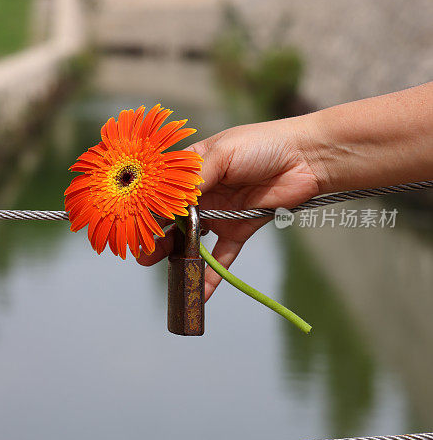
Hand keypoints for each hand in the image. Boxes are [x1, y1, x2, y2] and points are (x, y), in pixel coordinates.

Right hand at [138, 116, 320, 299]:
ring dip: (177, 256)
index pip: (163, 191)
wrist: (305, 158)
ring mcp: (219, 213)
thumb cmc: (262, 145)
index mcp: (192, 170)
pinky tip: (200, 294)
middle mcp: (202, 193)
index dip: (148, 208)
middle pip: (172, 219)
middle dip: (155, 236)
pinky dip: (211, 276)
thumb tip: (171, 201)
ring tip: (163, 270)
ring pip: (191, 240)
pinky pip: (221, 257)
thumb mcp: (224, 153)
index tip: (133, 224)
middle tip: (142, 254)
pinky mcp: (239, 230)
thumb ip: (196, 179)